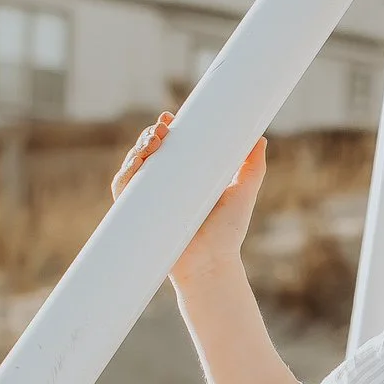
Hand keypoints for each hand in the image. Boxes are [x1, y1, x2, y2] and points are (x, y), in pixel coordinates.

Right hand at [113, 106, 267, 291]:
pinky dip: (125, 174)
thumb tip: (260, 139)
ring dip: (137, 149)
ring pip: (134, 167)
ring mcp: (148, 201)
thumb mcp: (243, 194)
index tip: (171, 118)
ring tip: (153, 141)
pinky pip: (123, 191)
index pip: (169, 148)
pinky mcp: (137, 216)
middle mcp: (163, 187)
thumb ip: (252, 168)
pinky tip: (134, 163)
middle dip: (149, 135)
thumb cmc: (227, 233)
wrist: (211, 265)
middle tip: (163, 129)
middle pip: (148, 153)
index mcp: (184, 178)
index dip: (166, 131)